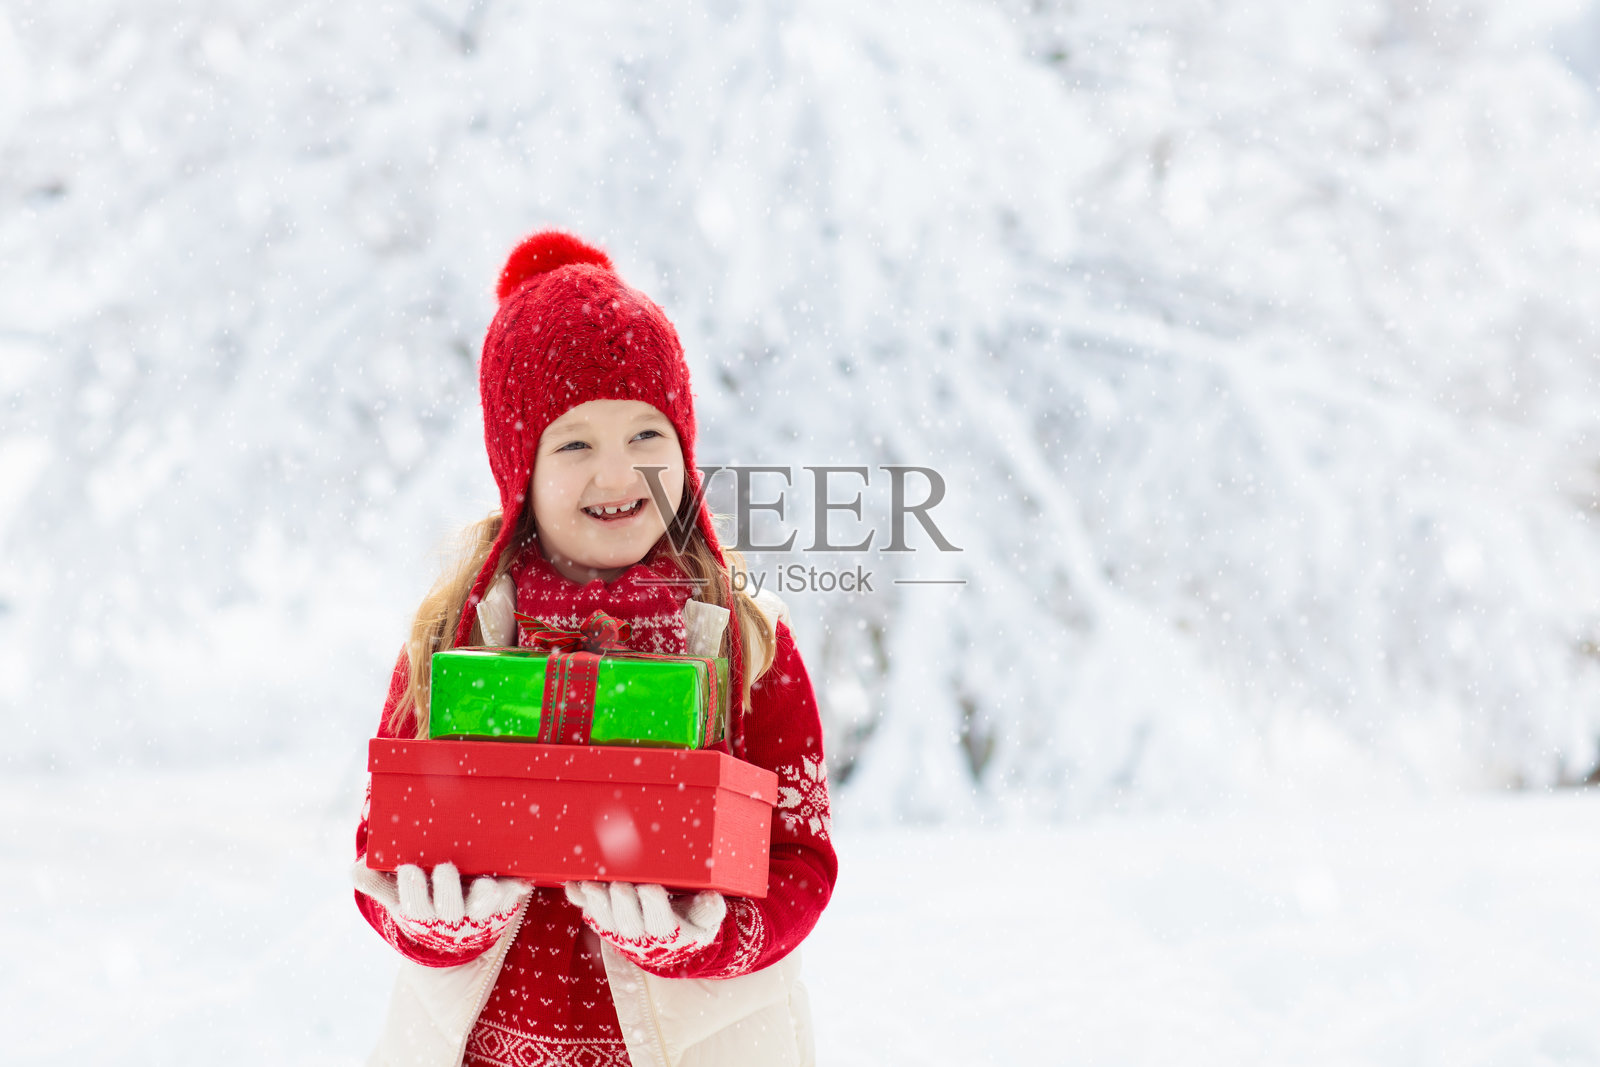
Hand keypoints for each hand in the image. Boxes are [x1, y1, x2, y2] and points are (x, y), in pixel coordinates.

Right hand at [353, 860, 529, 955]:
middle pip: (450, 909)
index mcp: (422, 914)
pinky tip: (523, 880)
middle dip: (447, 890)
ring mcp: (478, 910)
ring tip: (486, 881)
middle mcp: (451, 916)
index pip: (414, 906)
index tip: (409, 868)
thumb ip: (376, 883)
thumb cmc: (421, 900)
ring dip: (485, 894)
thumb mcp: (396, 896)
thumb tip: (356, 870)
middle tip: (445, 867)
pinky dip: (517, 890)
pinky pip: (512, 899)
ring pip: (483, 905)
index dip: (412, 889)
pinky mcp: (502, 903)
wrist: (452, 929)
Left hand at [564, 880, 724, 967]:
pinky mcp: (604, 922)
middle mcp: (642, 937)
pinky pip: (590, 913)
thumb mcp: (706, 919)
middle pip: (628, 924)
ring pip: (605, 922)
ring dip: (596, 904)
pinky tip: (573, 886)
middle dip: (622, 905)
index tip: (651, 888)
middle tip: (618, 886)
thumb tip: (712, 899)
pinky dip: (580, 900)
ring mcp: (619, 931)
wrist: (669, 942)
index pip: (662, 923)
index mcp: (671, 935)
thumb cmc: (690, 921)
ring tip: (590, 886)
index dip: (654, 907)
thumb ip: (710, 910)